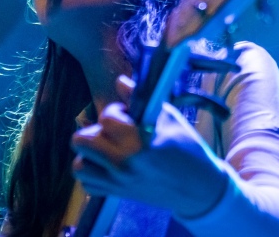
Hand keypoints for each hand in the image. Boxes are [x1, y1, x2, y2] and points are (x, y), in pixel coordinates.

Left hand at [71, 75, 229, 217]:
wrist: (199, 187)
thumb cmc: (188, 148)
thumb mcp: (169, 118)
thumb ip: (140, 99)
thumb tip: (120, 82)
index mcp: (138, 143)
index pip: (106, 118)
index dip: (116, 111)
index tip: (128, 114)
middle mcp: (123, 164)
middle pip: (82, 140)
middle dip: (96, 130)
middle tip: (115, 131)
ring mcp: (118, 182)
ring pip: (79, 164)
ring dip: (90, 154)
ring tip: (109, 149)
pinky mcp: (117, 195)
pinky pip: (87, 184)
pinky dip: (94, 174)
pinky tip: (109, 166)